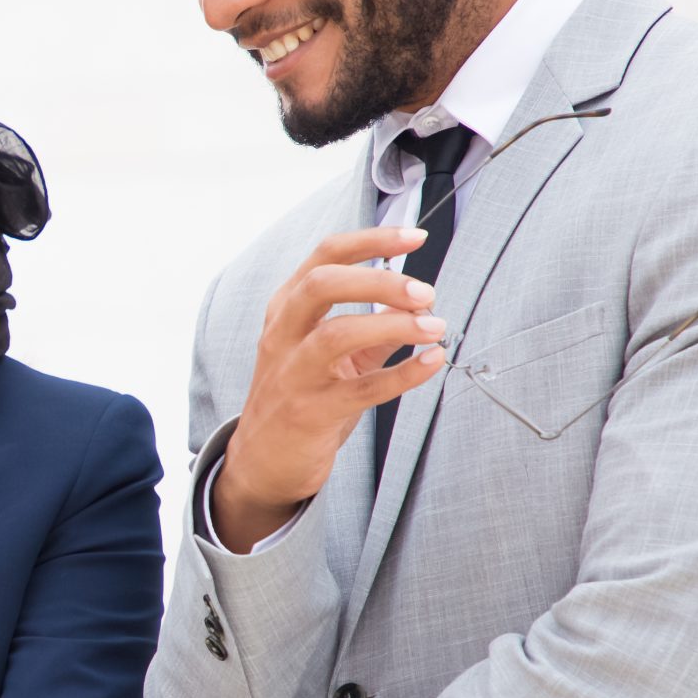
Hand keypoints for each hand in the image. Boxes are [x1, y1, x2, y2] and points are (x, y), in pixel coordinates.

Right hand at [214, 226, 447, 550]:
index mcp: (286, 309)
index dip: (371, 241)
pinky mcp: (311, 413)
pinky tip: (431, 363)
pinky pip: (362, 389)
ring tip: (435, 328)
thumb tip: (419, 305)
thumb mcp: (325, 353)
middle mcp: (283, 335)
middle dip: (379, 280)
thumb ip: (368, 327)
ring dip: (393, 326)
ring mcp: (293, 374)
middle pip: (322, 284)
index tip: (414, 238)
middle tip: (425, 292)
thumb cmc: (298, 397)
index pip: (324, 256)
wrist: (262, 459)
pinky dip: (403, 373)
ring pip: (337, 334)